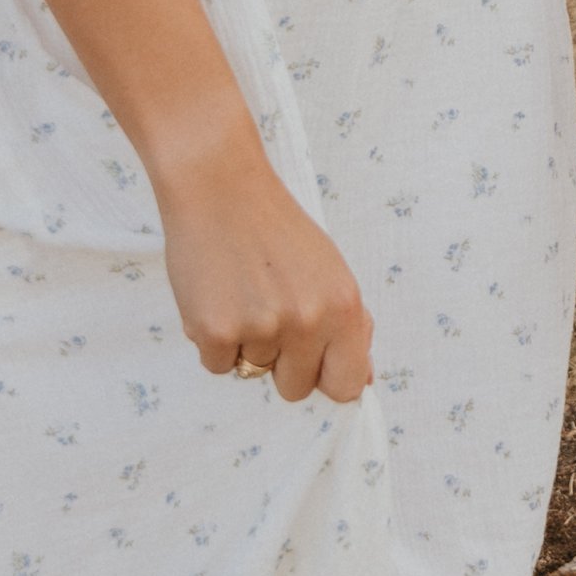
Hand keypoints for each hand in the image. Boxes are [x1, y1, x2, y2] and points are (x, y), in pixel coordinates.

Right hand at [153, 129, 373, 402]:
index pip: (346, 386)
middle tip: (267, 311)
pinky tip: (217, 295)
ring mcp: (262, 328)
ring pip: (251, 372)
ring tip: (241, 291)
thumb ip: (350, 326)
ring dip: (244, 343)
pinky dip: (212, 340)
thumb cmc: (275, 228)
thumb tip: (363, 379)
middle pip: (296, 389)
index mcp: (344, 306)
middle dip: (280, 362)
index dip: (326, 379)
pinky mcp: (216, 332)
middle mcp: (308, 321)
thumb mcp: (329, 270)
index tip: (312, 365)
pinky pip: (216, 365)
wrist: (220, 187)